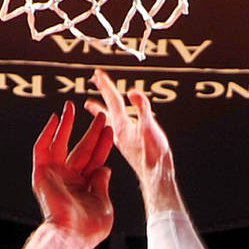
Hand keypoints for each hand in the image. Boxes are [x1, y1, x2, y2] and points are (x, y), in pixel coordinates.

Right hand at [32, 101, 113, 245]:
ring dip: (66, 126)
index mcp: (84, 186)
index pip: (95, 159)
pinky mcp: (41, 174)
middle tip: (100, 115)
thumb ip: (102, 184)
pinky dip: (46, 133)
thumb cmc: (89, 228)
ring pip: (60, 144)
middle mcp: (68, 179)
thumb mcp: (103, 204)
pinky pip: (42, 149)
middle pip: (81, 148)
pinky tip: (53, 119)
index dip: (103, 144)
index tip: (110, 129)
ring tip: (72, 107)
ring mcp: (55, 175)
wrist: (72, 235)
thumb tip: (104, 168)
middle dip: (91, 131)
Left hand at [86, 68, 173, 193]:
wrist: (156, 176)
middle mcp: (118, 132)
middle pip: (107, 108)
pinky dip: (111, 121)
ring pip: (108, 120)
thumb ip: (142, 109)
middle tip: (94, 81)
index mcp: (121, 126)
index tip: (97, 72)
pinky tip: (114, 125)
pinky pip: (115, 129)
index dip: (106, 86)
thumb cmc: (153, 154)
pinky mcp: (128, 146)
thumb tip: (132, 92)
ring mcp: (122, 139)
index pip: (112, 101)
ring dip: (102, 109)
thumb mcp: (149, 127)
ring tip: (92, 105)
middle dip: (101, 94)